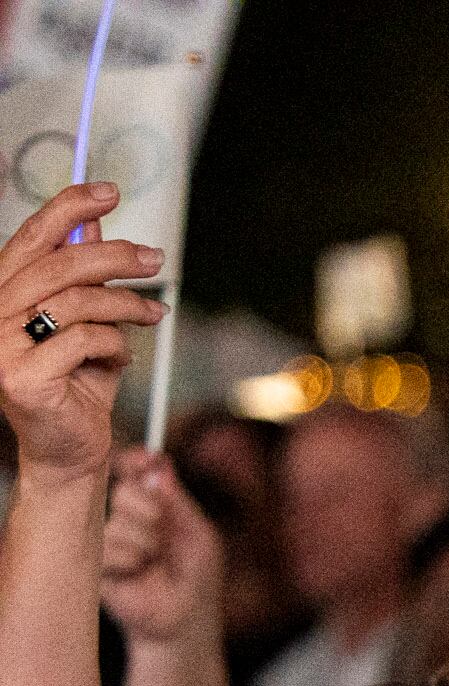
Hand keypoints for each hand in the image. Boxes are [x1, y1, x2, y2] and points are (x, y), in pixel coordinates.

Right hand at [0, 185, 164, 482]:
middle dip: (114, 256)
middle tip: (156, 259)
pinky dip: (115, 346)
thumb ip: (85, 279)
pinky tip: (122, 359)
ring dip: (126, 305)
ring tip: (153, 315)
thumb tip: (97, 225)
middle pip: (59, 264)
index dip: (68, 208)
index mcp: (2, 293)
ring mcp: (0, 345)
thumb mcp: (86, 322)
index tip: (109, 191)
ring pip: (77, 300)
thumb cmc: (78, 385)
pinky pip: (85, 340)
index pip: (30, 237)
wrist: (70, 452)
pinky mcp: (21, 376)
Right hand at [100, 448, 220, 642]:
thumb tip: (159, 464)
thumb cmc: (196, 577)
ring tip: (155, 562)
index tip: (147, 458)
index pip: (130, 470)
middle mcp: (124, 517)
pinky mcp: (94, 563)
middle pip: (123, 491)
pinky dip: (132, 561)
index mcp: (149, 504)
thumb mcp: (199, 533)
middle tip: (164, 531)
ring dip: (147, 543)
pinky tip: (139, 573)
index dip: (135, 460)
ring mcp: (107, 539)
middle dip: (150, 509)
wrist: (184, 618)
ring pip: (119, 522)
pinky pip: (109, 549)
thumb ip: (178, 500)